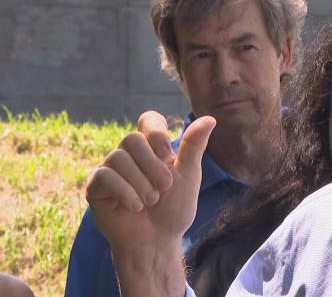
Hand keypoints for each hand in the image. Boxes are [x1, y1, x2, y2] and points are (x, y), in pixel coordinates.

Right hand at [85, 111, 215, 253]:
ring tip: (150, 201)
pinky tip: (135, 207)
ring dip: (140, 183)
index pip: (148, 120)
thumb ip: (194, 146)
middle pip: (132, 138)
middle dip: (152, 166)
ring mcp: (110, 169)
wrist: (158, 240)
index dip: (156, 133)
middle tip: (164, 187)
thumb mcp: (188, 175)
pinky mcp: (95, 186)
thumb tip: (210, 118)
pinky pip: (104, 175)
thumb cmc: (174, 208)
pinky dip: (125, 192)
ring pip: (117, 157)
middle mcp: (128, 154)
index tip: (168, 154)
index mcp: (152, 148)